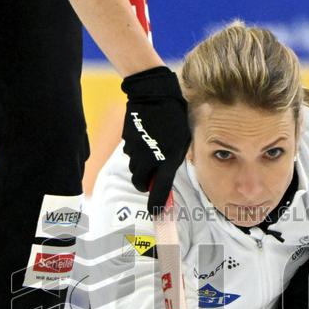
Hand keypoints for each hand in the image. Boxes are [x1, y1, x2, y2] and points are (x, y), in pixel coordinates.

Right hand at [121, 66, 189, 214]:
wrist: (154, 93)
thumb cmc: (174, 116)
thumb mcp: (182, 141)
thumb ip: (174, 160)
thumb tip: (166, 174)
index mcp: (167, 159)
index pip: (159, 190)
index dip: (156, 205)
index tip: (155, 215)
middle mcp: (149, 159)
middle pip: (140, 183)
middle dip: (145, 182)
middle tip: (153, 174)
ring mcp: (136, 150)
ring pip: (134, 168)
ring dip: (141, 166)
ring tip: (152, 148)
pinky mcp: (126, 141)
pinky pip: (130, 154)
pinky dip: (136, 152)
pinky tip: (145, 138)